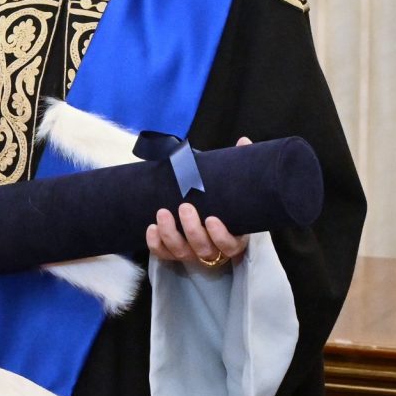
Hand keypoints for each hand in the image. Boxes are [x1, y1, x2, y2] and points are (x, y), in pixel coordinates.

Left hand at [145, 138, 251, 265]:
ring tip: (163, 212)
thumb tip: (244, 141)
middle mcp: (213, 249)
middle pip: (203, 249)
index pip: (229, 245)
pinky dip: (156, 244)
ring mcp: (193, 253)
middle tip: (184, 206)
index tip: (212, 219)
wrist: (209, 217)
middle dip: (192, 229)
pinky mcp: (175, 252)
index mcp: (233, 237)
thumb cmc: (225, 204)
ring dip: (170, 234)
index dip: (221, 235)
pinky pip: (164, 254)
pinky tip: (151, 228)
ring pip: (182, 252)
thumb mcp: (234, 190)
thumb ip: (240, 167)